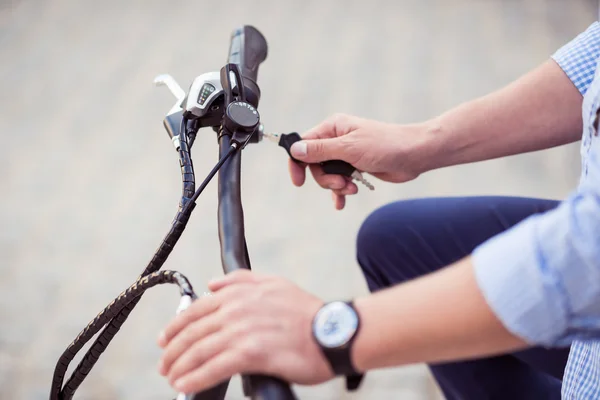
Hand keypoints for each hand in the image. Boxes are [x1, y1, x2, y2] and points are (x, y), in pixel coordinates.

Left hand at [157, 270, 333, 393]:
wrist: (332, 331)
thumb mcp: (274, 284)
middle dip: (173, 350)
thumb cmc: (306, 312)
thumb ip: (241, 281)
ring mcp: (243, 331)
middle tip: (164, 364)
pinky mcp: (251, 354)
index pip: (196, 309)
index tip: (165, 339)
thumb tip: (212, 284)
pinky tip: (185, 385)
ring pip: (199, 350)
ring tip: (171, 377)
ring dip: (179, 366)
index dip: (175, 326)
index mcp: (239, 293)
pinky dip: (195, 378)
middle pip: (193, 331)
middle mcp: (236, 310)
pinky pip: (214, 368)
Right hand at [288, 113, 426, 208]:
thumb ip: (321, 150)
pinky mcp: (356, 167)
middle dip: (325, 179)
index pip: (303, 144)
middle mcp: (337, 139)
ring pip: (327, 175)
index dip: (298, 163)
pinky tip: (342, 203)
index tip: (299, 181)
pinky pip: (340, 182)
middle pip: (315, 164)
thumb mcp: (349, 148)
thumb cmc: (385, 146)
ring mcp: (346, 154)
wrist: (414, 155)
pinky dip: (340, 192)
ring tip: (352, 188)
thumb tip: (295, 150)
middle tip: (341, 183)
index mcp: (333, 128)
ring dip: (337, 186)